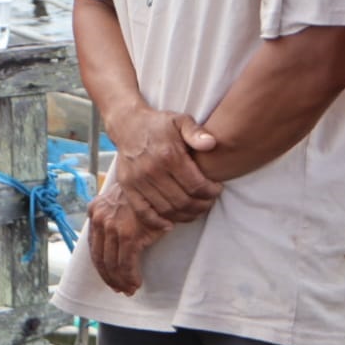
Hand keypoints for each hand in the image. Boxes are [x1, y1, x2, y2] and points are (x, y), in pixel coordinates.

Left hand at [87, 183, 168, 294]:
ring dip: (120, 280)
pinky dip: (130, 277)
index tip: (109, 278)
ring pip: (112, 263)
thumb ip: (111, 218)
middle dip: (109, 277)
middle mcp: (99, 218)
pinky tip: (135, 284)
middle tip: (119, 288)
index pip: (93, 246)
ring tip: (128, 289)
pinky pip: (126, 263)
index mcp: (95, 210)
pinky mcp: (128, 234)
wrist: (158, 183)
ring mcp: (112, 227)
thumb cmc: (143, 195)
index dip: (101, 266)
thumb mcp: (120, 202)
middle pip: (100, 257)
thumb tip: (111, 244)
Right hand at [108, 105, 220, 226]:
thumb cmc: (159, 124)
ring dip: (185, 215)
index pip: (196, 185)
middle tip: (208, 202)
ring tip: (195, 209)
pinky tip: (170, 223)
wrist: (128, 124)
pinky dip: (157, 222)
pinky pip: (143, 212)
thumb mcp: (180, 120)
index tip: (217, 189)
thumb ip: (196, 132)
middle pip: (183, 201)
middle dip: (202, 206)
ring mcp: (138, 180)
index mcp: (168, 154)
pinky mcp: (127, 186)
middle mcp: (151, 170)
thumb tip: (211, 143)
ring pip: (167, 209)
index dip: (211, 192)